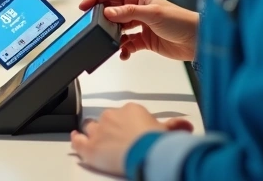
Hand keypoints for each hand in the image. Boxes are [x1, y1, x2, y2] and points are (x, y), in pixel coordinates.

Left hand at [70, 104, 192, 174]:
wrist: (145, 152)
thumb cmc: (155, 142)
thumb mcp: (167, 131)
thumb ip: (174, 125)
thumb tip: (186, 125)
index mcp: (131, 110)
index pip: (124, 114)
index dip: (126, 124)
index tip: (131, 132)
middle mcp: (112, 116)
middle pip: (107, 120)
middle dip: (110, 129)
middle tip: (117, 140)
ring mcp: (99, 130)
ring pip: (91, 127)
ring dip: (93, 133)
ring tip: (98, 141)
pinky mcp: (90, 146)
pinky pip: (77, 140)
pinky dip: (76, 139)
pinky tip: (76, 139)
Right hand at [80, 0, 198, 61]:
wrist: (197, 40)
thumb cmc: (180, 21)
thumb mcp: (152, 13)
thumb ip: (128, 12)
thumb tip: (107, 13)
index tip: (84, 6)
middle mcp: (136, 9)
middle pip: (111, 11)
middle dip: (101, 19)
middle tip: (93, 27)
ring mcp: (139, 25)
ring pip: (117, 29)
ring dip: (111, 36)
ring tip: (109, 42)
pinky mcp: (143, 40)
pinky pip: (126, 45)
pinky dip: (122, 50)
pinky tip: (123, 54)